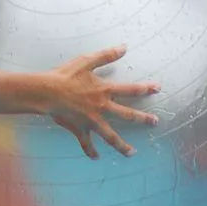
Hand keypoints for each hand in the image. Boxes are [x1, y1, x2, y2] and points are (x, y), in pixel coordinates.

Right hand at [45, 46, 159, 158]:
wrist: (48, 92)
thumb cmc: (65, 75)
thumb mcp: (86, 61)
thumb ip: (106, 55)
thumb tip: (124, 47)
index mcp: (105, 90)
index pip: (130, 89)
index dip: (145, 88)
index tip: (158, 89)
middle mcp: (102, 107)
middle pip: (127, 115)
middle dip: (143, 119)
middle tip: (155, 122)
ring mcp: (92, 120)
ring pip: (111, 136)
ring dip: (122, 145)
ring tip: (131, 153)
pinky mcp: (80, 128)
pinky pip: (86, 143)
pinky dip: (91, 151)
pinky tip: (96, 157)